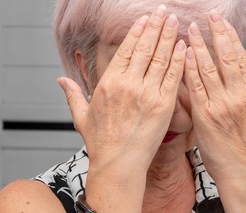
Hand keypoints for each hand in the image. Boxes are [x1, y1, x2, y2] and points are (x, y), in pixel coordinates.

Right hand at [58, 6, 185, 171]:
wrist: (119, 163)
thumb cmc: (102, 143)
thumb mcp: (81, 117)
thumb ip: (72, 95)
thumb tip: (61, 80)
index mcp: (109, 83)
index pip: (126, 50)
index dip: (138, 32)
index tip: (146, 20)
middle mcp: (128, 84)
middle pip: (145, 48)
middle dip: (156, 26)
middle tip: (164, 11)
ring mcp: (147, 93)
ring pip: (161, 58)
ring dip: (170, 37)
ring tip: (176, 21)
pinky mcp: (163, 105)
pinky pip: (173, 77)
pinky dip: (179, 60)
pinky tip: (184, 47)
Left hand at [184, 12, 245, 186]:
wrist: (241, 174)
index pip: (243, 60)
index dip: (232, 40)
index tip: (223, 26)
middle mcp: (238, 97)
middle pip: (226, 59)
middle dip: (216, 35)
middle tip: (208, 18)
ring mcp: (220, 106)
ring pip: (208, 69)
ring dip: (198, 47)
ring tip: (192, 30)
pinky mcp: (204, 116)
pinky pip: (195, 87)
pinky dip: (188, 70)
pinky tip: (183, 55)